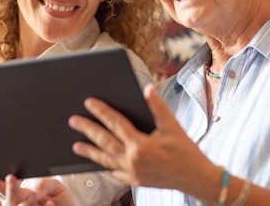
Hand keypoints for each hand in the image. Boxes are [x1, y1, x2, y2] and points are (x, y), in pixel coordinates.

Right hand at [0, 170, 80, 205]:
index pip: (6, 189)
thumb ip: (43, 185)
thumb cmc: (66, 201)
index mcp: (25, 195)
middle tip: (14, 179)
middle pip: (10, 201)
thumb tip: (34, 191)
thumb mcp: (56, 187)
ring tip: (39, 195)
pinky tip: (51, 204)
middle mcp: (23, 205)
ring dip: (28, 201)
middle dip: (12, 190)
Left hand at [69, 83, 216, 191]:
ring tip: (76, 146)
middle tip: (73, 121)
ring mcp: (132, 173)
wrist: (196, 179)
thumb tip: (147, 88)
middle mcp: (133, 160)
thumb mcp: (173, 127)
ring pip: (105, 159)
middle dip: (87, 129)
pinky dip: (105, 167)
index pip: (115, 123)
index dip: (101, 111)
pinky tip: (99, 162)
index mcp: (140, 144)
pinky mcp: (135, 181)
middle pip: (104, 141)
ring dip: (90, 151)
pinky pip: (115, 174)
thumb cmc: (186, 152)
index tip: (89, 102)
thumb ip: (158, 107)